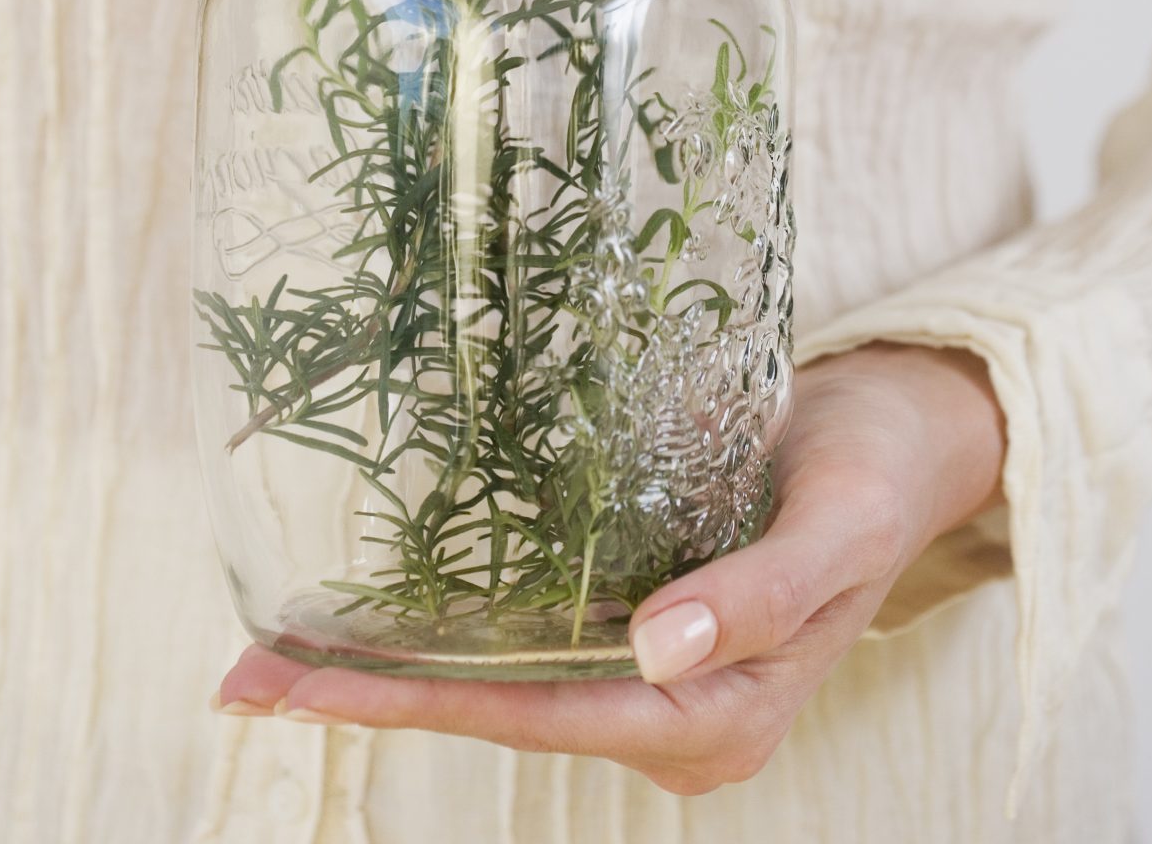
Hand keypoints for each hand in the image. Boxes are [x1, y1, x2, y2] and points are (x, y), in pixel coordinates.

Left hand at [214, 343, 1006, 794]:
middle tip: (244, 674)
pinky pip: (529, 633)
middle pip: (498, 706)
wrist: (908, 438)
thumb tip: (656, 649)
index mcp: (719, 714)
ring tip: (276, 648)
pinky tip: (373, 604)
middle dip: (371, 692)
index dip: (420, 698)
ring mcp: (650, 669)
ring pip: (502, 676)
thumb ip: (763, 593)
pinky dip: (449, 623)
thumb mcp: (839, 525)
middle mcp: (671, 708)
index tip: (310, 682)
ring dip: (394, 662)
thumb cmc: (878, 474)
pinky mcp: (638, 618)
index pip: (542, 712)